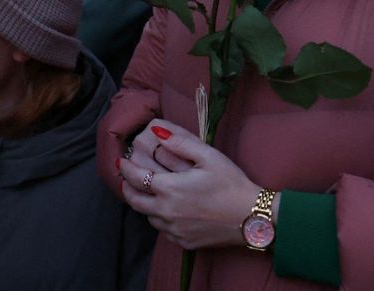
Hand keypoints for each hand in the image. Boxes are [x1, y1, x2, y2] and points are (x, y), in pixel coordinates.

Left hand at [117, 119, 262, 250]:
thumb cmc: (232, 184)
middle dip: (127, 187)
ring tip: (148, 192)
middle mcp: (166, 212)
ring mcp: (174, 230)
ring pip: (148, 216)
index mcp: (169, 189)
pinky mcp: (183, 242)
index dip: (125, 168)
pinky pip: (163, 230)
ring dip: (144, 203)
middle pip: (134, 200)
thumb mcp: (209, 156)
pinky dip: (160, 218)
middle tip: (127, 178)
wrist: (252, 217)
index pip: (135, 178)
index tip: (121, 161)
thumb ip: (181, 143)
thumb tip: (157, 131)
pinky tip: (169, 210)